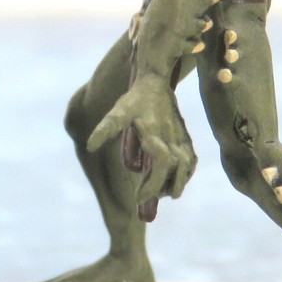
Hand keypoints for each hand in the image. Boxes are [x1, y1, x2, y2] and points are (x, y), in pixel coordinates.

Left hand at [87, 77, 196, 202]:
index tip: (138, 198)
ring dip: (178, 183)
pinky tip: (177, 180)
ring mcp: (181, 137)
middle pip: (175, 170)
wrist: (155, 80)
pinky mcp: (185, 135)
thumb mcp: (118, 111)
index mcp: (156, 135)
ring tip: (164, 194)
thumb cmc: (135, 98)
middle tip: (147, 201)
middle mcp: (172, 138)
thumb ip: (106, 128)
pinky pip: (191, 158)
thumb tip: (90, 147)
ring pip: (187, 166)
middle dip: (164, 189)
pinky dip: (186, 173)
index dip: (152, 185)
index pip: (161, 165)